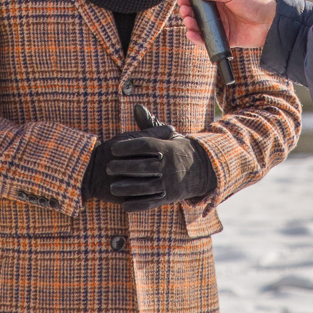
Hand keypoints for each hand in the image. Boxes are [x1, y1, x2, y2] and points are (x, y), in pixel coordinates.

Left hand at [82, 104, 213, 212]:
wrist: (203, 170)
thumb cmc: (179, 150)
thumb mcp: (169, 136)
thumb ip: (150, 124)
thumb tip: (137, 107)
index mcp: (168, 148)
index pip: (146, 146)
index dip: (129, 147)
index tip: (114, 148)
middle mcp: (170, 166)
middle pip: (144, 166)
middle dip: (124, 167)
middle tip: (108, 167)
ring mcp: (170, 183)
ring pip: (146, 187)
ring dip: (128, 188)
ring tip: (113, 187)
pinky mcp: (169, 197)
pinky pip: (152, 202)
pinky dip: (138, 205)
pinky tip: (124, 205)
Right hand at [183, 0, 273, 50]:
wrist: (269, 23)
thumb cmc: (255, 3)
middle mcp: (218, 11)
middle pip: (197, 12)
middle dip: (187, 11)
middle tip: (184, 10)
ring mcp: (220, 24)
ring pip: (199, 25)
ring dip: (190, 23)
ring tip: (188, 21)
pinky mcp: (223, 37)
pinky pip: (207, 39)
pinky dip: (197, 38)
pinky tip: (191, 34)